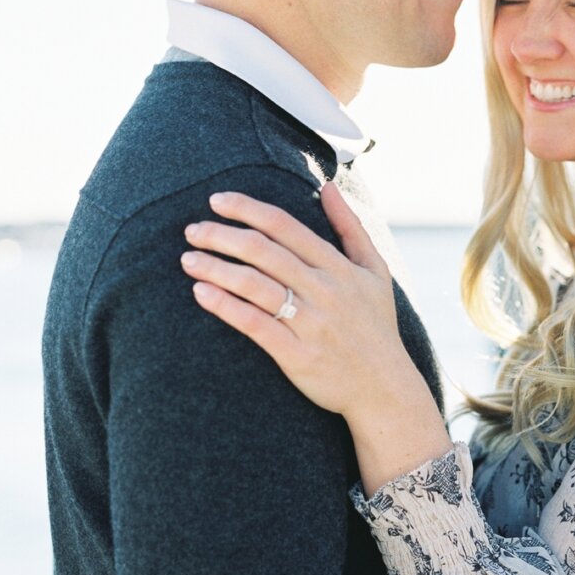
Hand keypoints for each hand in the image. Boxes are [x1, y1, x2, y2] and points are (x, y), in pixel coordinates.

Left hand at [180, 181, 413, 418]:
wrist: (385, 389)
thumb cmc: (376, 326)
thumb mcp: (375, 271)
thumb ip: (351, 226)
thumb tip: (328, 186)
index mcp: (338, 266)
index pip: (284, 226)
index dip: (246, 209)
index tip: (216, 200)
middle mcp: (324, 290)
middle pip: (262, 251)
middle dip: (221, 236)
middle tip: (192, 230)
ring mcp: (311, 323)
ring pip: (253, 285)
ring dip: (215, 268)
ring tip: (188, 260)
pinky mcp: (297, 355)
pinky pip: (254, 324)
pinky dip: (225, 305)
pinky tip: (200, 293)